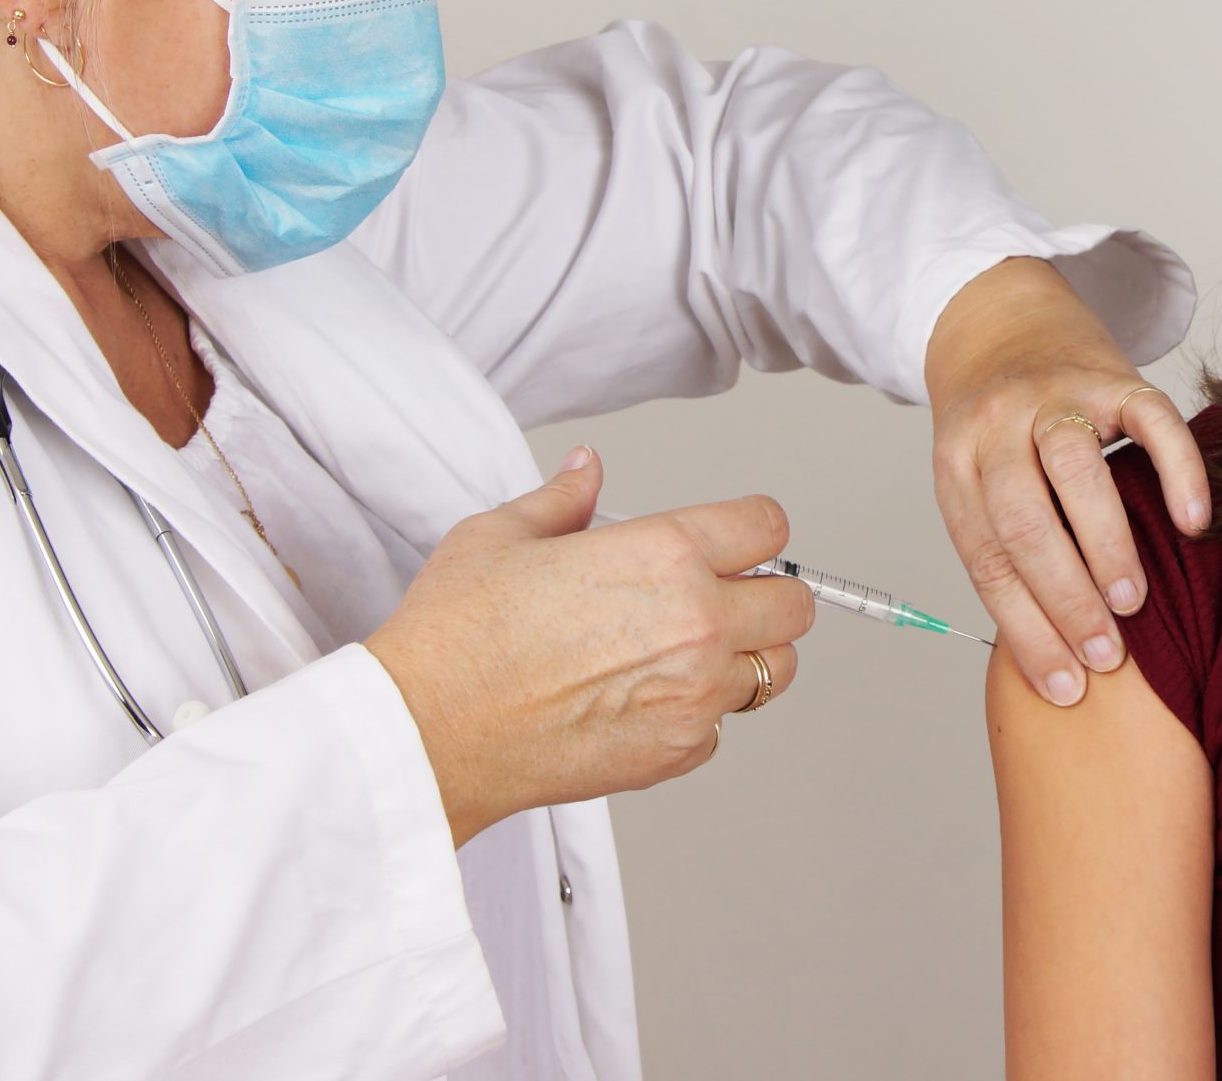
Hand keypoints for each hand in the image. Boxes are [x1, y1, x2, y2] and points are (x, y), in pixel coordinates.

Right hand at [363, 447, 814, 846]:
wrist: (427, 732)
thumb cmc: (456, 636)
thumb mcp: (502, 536)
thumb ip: (563, 499)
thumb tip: (585, 470)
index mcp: (665, 554)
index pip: (767, 527)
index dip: (754, 530)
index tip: (740, 541)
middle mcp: (696, 622)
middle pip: (795, 604)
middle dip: (769, 595)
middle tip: (727, 597)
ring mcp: (694, 694)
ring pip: (773, 672)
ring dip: (747, 658)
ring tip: (691, 652)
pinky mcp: (677, 752)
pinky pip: (722, 729)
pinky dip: (698, 716)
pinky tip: (645, 701)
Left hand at [926, 258, 1210, 707]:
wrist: (1000, 319)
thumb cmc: (998, 428)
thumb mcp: (976, 480)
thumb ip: (1006, 545)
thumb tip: (1053, 654)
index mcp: (955, 465)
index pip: (986, 560)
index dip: (1024, 630)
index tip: (1064, 688)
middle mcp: (997, 427)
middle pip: (1023, 520)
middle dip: (1065, 598)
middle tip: (1106, 653)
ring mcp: (1054, 395)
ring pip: (1075, 471)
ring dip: (1106, 545)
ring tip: (1133, 602)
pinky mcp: (1111, 374)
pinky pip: (1149, 419)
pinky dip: (1175, 471)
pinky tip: (1191, 520)